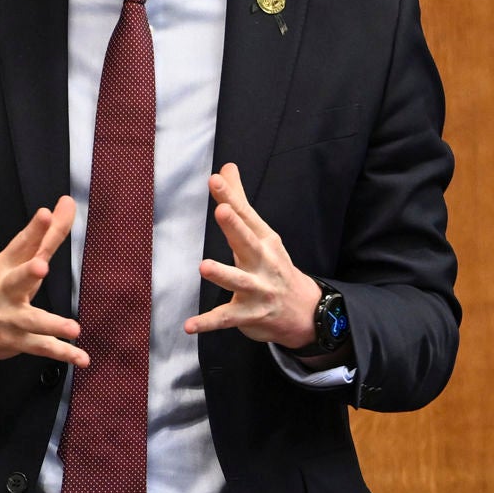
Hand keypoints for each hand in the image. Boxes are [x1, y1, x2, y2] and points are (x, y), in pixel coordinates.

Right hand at [0, 198, 86, 368]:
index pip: (22, 244)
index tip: (46, 213)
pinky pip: (42, 348)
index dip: (34, 229)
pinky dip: (63, 353)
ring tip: (73, 329)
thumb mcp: (16, 258)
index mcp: (5, 265)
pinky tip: (83, 358)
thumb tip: (66, 202)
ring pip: (32, 322)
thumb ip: (45, 234)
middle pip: (17, 280)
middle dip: (28, 273)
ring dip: (52, 326)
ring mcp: (9, 318)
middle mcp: (5, 290)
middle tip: (40, 267)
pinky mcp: (16, 341)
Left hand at [188, 167, 320, 349]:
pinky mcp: (248, 314)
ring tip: (204, 267)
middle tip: (221, 210)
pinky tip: (189, 326)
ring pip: (238, 281)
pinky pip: (226, 319)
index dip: (230, 198)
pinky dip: (208, 323)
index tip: (214, 180)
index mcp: (264, 240)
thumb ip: (239, 201)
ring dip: (223, 274)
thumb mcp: (261, 233)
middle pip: (248, 242)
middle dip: (235, 227)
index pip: (245, 215)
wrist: (304, 311)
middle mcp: (263, 263)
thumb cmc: (273, 266)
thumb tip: (226, 166)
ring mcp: (257, 290)